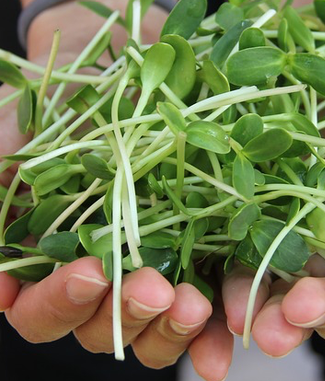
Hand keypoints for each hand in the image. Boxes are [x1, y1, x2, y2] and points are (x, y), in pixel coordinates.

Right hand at [0, 8, 232, 380]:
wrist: (112, 71)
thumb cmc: (57, 106)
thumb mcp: (13, 138)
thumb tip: (1, 281)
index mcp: (48, 261)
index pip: (41, 310)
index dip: (56, 304)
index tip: (86, 272)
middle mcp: (98, 272)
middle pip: (101, 327)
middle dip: (124, 313)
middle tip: (150, 288)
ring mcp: (146, 263)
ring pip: (152, 322)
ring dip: (170, 324)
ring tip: (192, 302)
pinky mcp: (191, 248)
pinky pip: (201, 295)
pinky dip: (213, 318)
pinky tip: (227, 318)